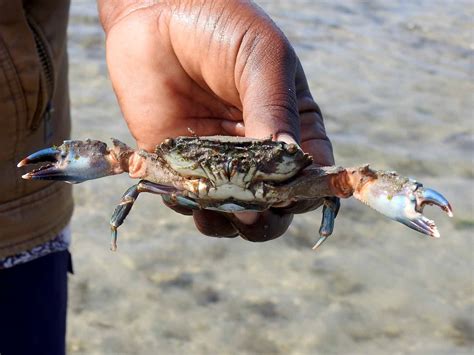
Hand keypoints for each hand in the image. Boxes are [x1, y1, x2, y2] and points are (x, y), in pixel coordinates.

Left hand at [98, 0, 333, 240]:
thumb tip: (289, 165)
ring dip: (230, 220)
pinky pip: (187, 199)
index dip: (305, 192)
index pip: (310, 175)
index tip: (292, 193)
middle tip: (253, 211)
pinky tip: (188, 194)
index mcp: (292, 126)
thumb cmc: (222, 26)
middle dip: (267, 216)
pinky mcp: (179, 163)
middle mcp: (258, 150)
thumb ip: (276, 109)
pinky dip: (190, 206)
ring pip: (232, 211)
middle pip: (272, 204)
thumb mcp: (262, 59)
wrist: (157, 12)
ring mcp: (218, 160)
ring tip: (220, 209)